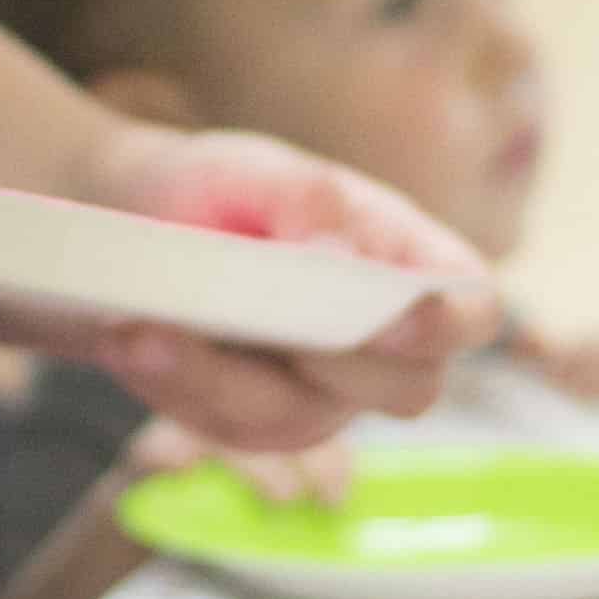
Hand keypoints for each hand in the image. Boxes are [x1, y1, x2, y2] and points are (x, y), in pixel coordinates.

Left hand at [77, 128, 496, 452]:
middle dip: (328, 362)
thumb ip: (308, 201)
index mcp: (415, 268)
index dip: (449, 323)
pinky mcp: (251, 426)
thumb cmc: (227, 189)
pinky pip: (221, 428)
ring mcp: (321, 400)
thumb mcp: (259, 170)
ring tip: (142, 327)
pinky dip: (170, 385)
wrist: (140, 227)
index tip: (397, 313)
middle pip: (403, 390)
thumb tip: (340, 255)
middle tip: (260, 318)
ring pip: (292, 420)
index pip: (472, 311)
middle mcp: (383, 351)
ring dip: (214, 377)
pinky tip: (126, 340)